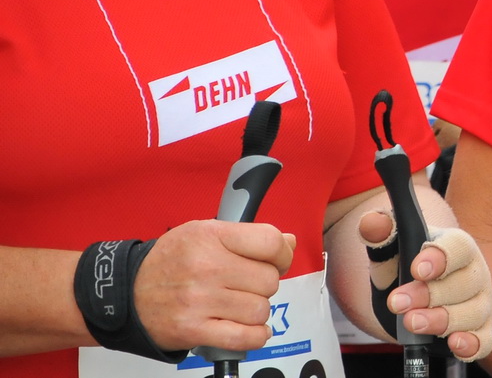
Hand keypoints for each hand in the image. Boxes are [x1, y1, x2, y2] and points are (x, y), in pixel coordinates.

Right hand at [133, 220, 295, 351]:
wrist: (126, 292)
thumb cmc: (169, 261)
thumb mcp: (205, 233)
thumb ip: (248, 236)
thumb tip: (288, 242)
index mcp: (211, 236)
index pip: (271, 242)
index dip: (282, 254)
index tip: (277, 260)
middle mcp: (206, 268)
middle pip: (269, 280)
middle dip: (265, 284)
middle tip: (247, 285)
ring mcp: (199, 301)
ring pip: (260, 309)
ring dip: (257, 310)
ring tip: (239, 304)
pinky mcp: (193, 330)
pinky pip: (243, 338)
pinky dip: (255, 336)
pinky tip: (251, 329)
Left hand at [360, 210, 491, 361]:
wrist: (414, 292)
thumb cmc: (406, 266)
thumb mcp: (389, 249)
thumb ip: (381, 232)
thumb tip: (372, 222)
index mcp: (457, 246)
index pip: (457, 247)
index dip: (439, 258)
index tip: (417, 269)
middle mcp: (475, 273)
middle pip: (463, 283)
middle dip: (429, 294)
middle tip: (397, 302)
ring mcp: (479, 303)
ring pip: (472, 313)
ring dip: (442, 320)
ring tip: (411, 323)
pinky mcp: (479, 331)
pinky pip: (483, 340)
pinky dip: (471, 344)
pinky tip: (454, 344)